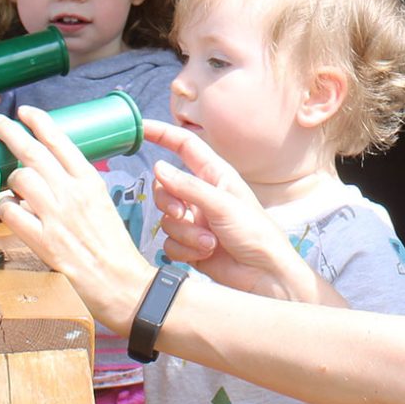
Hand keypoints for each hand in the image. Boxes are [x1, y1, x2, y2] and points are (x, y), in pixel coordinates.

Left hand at [0, 107, 152, 330]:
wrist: (123, 282)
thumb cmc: (112, 246)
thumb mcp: (102, 203)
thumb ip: (76, 186)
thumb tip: (47, 174)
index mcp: (90, 181)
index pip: (61, 140)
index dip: (39, 121)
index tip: (24, 111)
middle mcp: (72, 193)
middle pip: (33, 151)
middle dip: (9, 131)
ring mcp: (56, 216)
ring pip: (18, 179)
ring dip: (10, 181)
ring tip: (14, 191)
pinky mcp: (43, 241)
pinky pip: (10, 211)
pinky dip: (5, 208)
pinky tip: (11, 212)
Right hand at [144, 119, 315, 299]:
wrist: (264, 275)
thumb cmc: (255, 233)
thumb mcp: (222, 204)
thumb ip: (188, 186)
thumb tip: (158, 167)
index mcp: (215, 175)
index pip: (184, 146)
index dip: (162, 135)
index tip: (140, 128)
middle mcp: (203, 195)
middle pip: (165, 187)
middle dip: (169, 203)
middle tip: (183, 213)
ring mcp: (195, 220)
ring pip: (166, 219)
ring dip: (185, 232)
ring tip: (210, 241)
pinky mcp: (190, 244)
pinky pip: (169, 242)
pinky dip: (184, 249)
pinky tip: (205, 253)